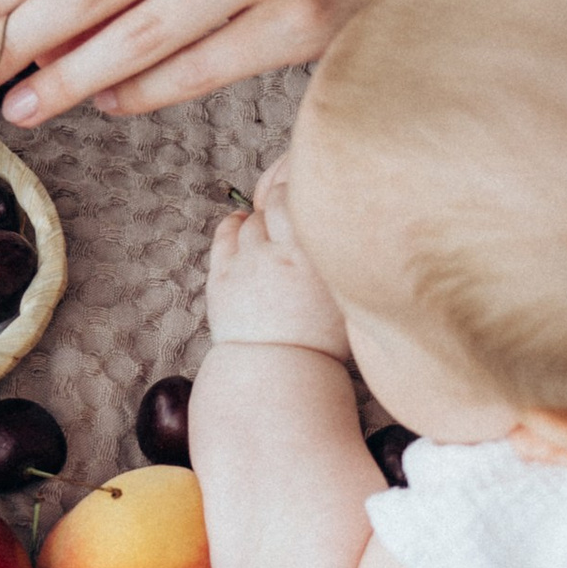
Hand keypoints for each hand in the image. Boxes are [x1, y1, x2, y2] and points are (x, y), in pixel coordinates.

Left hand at [205, 165, 350, 358]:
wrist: (276, 375)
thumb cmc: (319, 342)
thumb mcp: (343, 298)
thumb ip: (339, 261)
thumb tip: (346, 232)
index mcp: (308, 258)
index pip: (295, 201)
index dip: (299, 192)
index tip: (308, 195)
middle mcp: (274, 255)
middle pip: (272, 208)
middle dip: (279, 205)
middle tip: (290, 211)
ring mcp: (244, 266)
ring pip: (250, 224)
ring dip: (260, 221)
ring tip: (272, 231)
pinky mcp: (221, 279)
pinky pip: (223, 237)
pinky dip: (232, 225)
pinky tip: (240, 223)